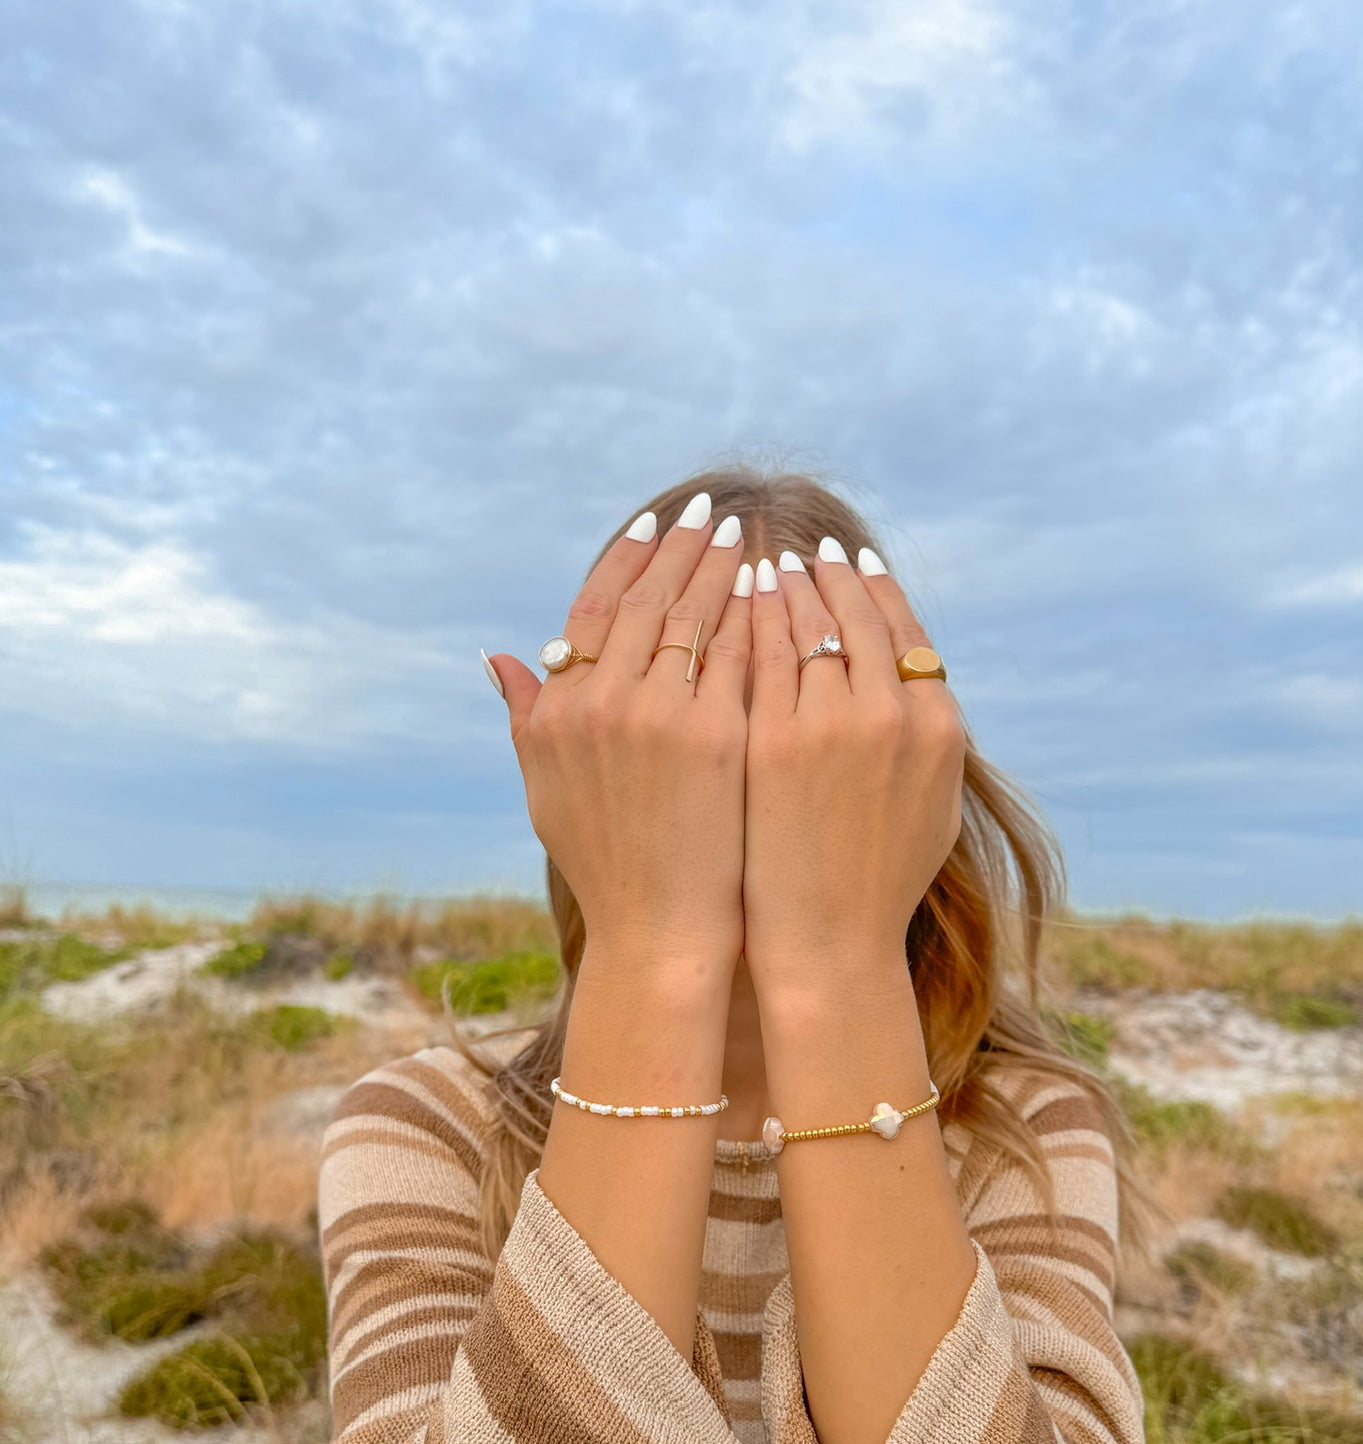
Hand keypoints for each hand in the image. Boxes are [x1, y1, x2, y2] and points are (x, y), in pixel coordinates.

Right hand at [485, 496, 753, 969]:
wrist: (659, 934)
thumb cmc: (607, 868)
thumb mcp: (546, 789)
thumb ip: (526, 717)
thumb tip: (499, 658)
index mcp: (560, 710)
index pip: (594, 608)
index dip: (628, 558)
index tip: (655, 521)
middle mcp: (602, 702)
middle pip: (650, 598)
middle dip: (685, 547)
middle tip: (714, 510)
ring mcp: (659, 715)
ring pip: (699, 616)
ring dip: (726, 569)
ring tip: (752, 538)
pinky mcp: (716, 734)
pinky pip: (742, 655)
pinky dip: (760, 617)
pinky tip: (781, 593)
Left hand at [742, 541, 965, 981]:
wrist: (831, 944)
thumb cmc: (878, 885)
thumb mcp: (932, 804)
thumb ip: (925, 737)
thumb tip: (915, 687)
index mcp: (938, 724)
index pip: (904, 630)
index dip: (875, 589)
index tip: (855, 559)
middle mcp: (892, 713)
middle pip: (855, 615)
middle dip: (827, 573)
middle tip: (806, 546)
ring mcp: (833, 723)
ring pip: (804, 626)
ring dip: (784, 585)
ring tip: (765, 561)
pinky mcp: (775, 740)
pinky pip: (758, 658)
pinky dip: (746, 621)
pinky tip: (731, 602)